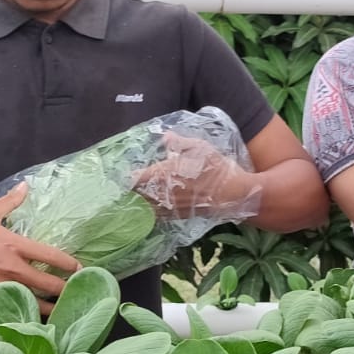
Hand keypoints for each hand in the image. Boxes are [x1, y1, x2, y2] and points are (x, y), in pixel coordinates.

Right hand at [0, 183, 79, 313]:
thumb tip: (25, 186)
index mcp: (15, 246)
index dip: (71, 265)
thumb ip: (9, 202)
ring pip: (35, 304)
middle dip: (66, 290)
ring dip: (51, 307)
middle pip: (50, 285)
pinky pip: (13, 313)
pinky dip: (26, 316)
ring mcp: (1, 288)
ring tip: (62, 309)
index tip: (80, 269)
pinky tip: (34, 319)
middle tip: (75, 292)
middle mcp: (12, 269)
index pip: (53, 257)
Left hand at [132, 134, 262, 221]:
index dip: (126, 177)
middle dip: (130, 192)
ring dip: (138, 204)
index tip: (120, 174)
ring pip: (145, 208)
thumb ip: (179, 142)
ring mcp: (170, 208)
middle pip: (136, 196)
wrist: (233, 195)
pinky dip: (151, 212)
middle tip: (124, 187)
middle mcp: (162, 194)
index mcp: (163, 175)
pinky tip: (151, 208)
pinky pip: (158, 216)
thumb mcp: (200, 148)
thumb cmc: (216, 169)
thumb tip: (165, 136)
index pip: (134, 179)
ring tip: (133, 199)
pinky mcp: (179, 217)